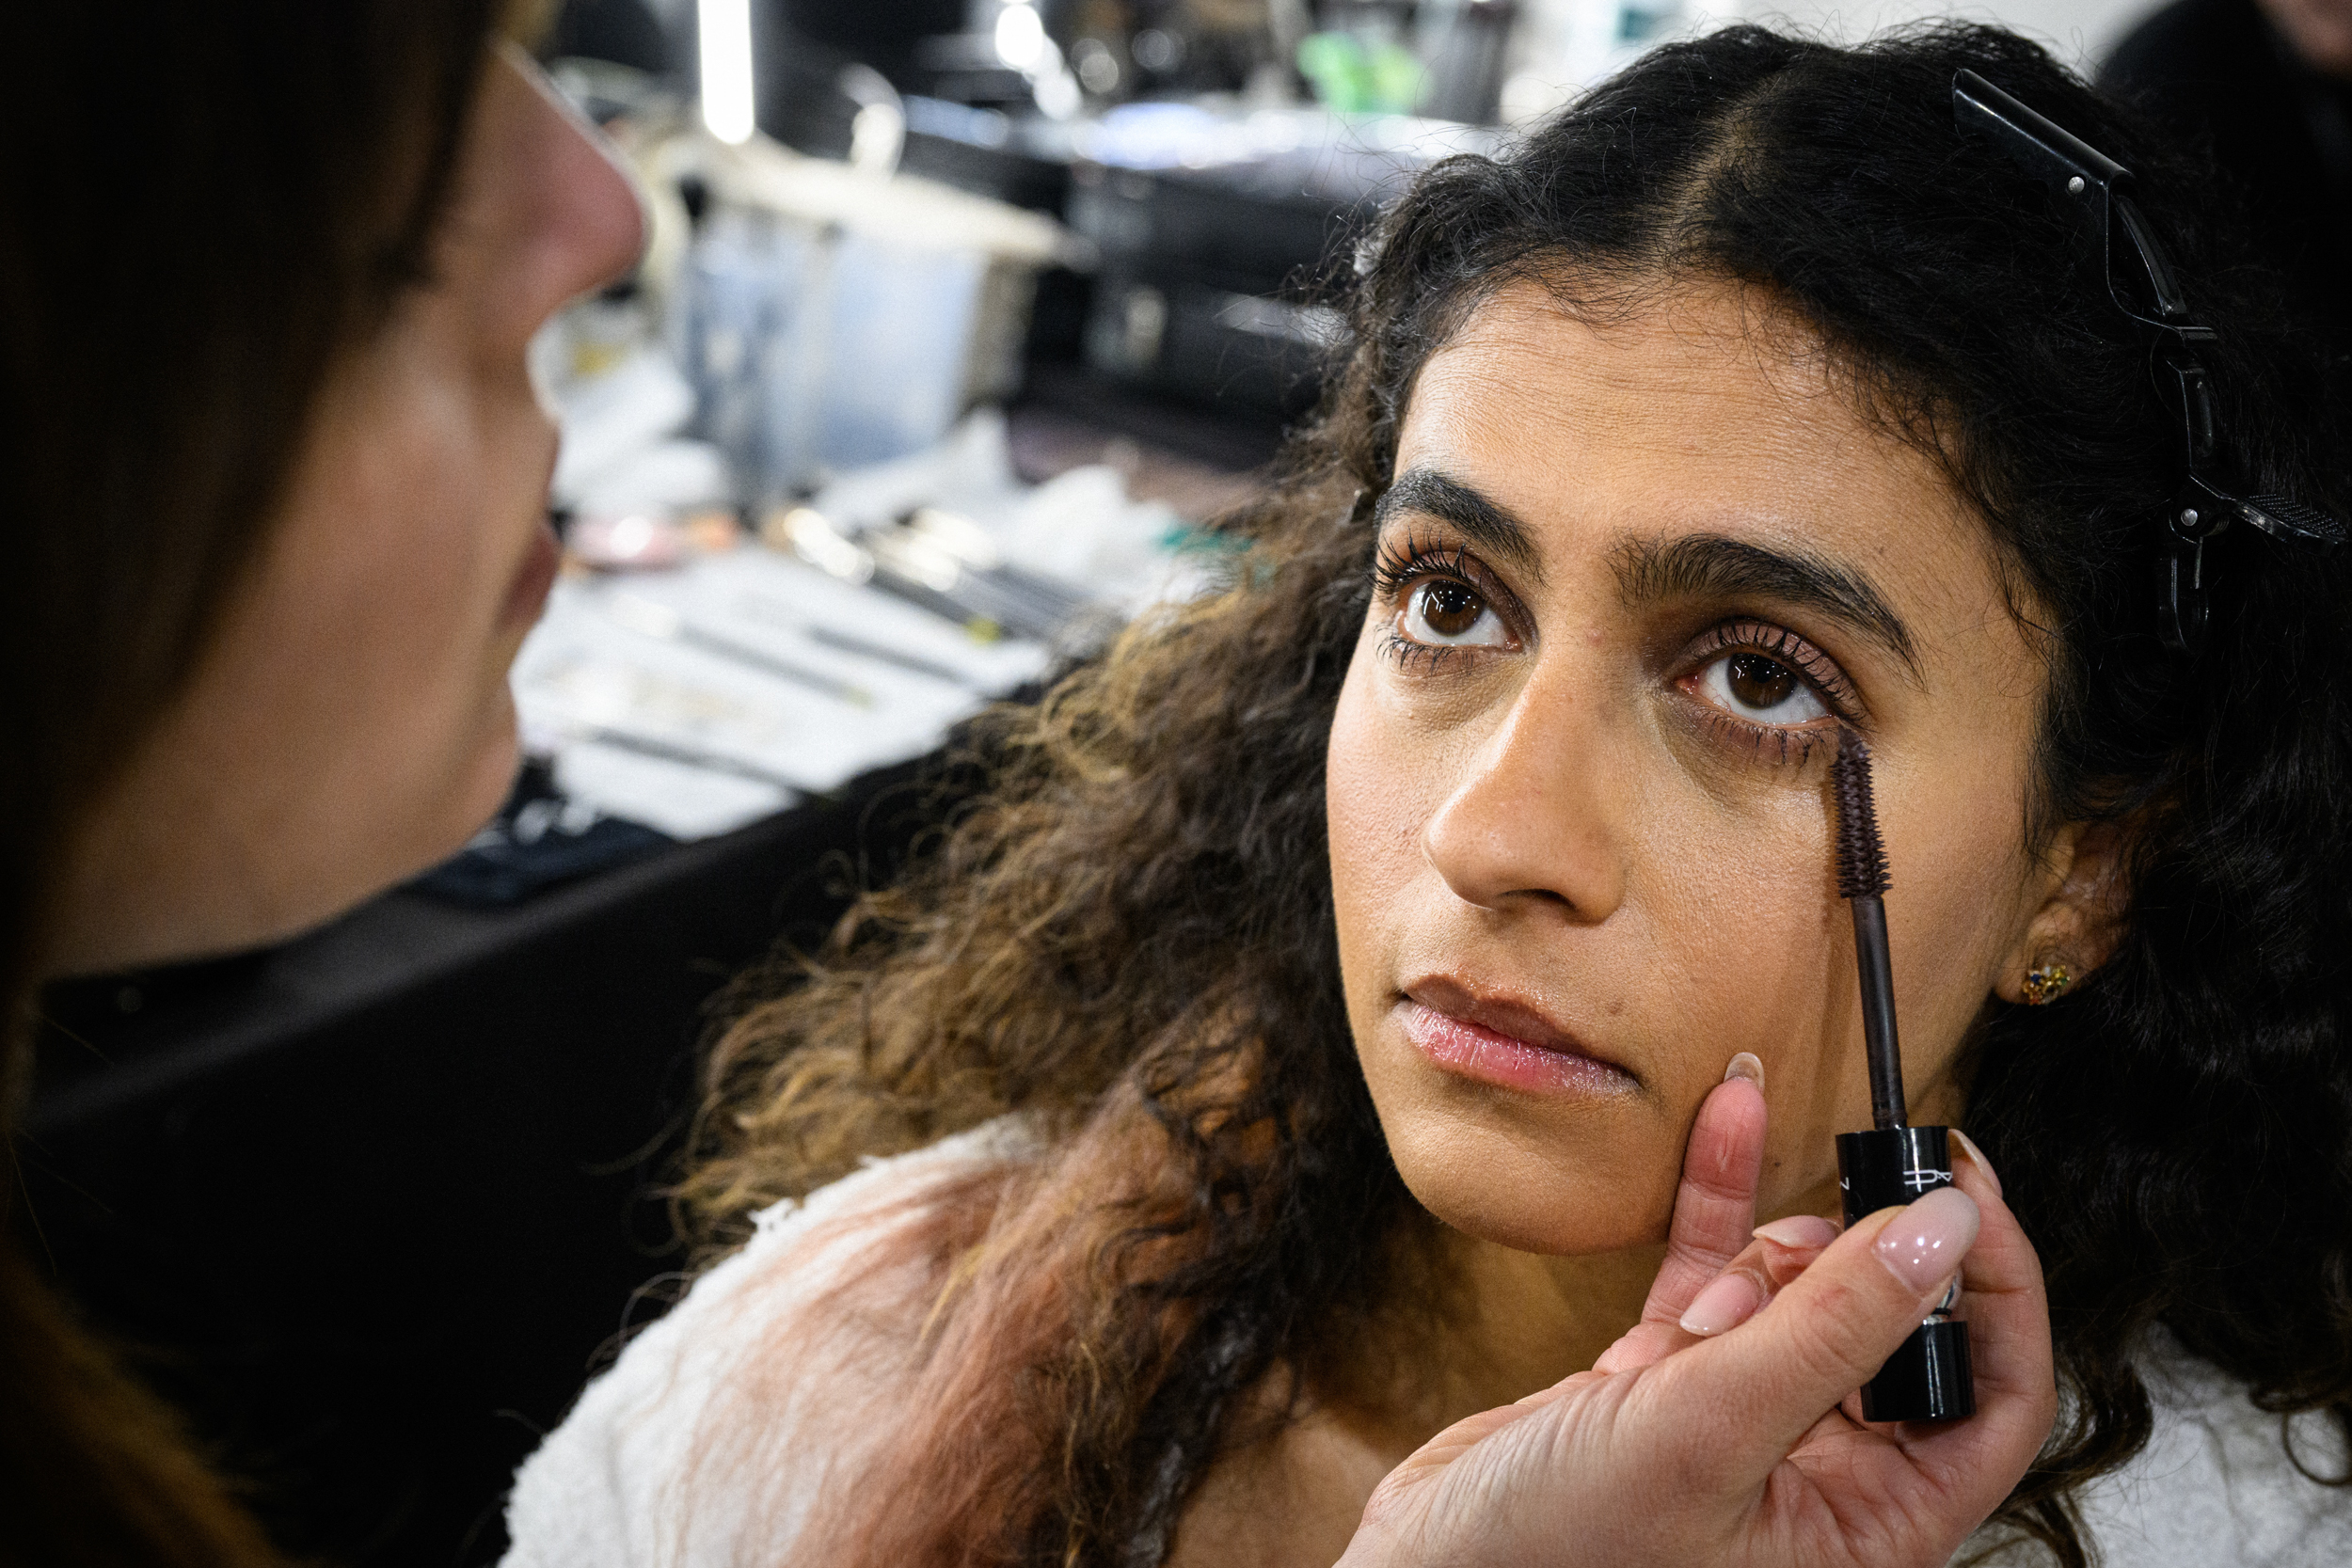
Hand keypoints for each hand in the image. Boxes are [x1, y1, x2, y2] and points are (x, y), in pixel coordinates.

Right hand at [1335, 1064, 2055, 1567]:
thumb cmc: (1555, 1561)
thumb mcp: (1710, 1432)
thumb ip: (1832, 1327)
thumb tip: (1942, 1231)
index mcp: (1866, 1531)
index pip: (1993, 1399)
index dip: (1998, 1291)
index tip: (1963, 1187)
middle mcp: (1817, 1482)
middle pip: (1899, 1331)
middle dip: (1863, 1259)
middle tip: (1856, 1175)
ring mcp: (1740, 1426)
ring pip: (1801, 1293)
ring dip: (1775, 1247)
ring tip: (1726, 1284)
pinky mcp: (1664, 1386)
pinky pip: (1715, 1278)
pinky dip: (1718, 1204)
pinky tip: (1728, 1120)